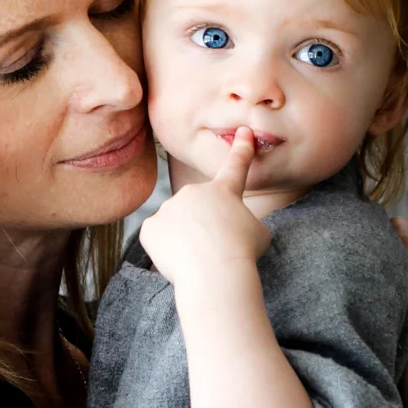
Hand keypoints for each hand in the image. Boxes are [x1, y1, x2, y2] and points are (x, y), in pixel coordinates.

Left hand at [139, 128, 269, 287]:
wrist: (216, 274)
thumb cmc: (243, 255)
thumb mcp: (258, 232)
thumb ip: (240, 221)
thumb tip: (229, 227)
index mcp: (224, 191)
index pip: (236, 166)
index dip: (241, 149)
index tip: (243, 132)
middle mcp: (194, 191)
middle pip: (197, 209)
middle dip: (203, 226)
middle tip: (214, 249)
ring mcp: (169, 207)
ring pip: (175, 225)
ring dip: (184, 239)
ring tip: (198, 258)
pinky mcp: (150, 227)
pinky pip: (158, 238)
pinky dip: (166, 251)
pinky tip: (180, 260)